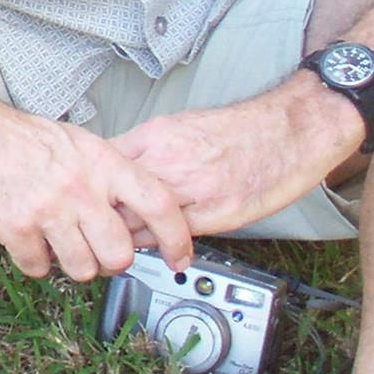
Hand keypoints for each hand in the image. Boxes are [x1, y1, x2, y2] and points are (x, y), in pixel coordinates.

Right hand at [0, 109, 193, 280]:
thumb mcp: (76, 142)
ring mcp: (47, 209)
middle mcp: (80, 187)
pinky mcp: (15, 227)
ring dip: (70, 263)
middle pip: (119, 254)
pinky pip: (39, 268)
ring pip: (83, 270)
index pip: (159, 204)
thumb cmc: (17, 136)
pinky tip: (25, 236)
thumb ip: (107, 176)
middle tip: (94, 249)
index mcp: (101, 161)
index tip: (179, 259)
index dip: (177, 238)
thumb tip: (135, 215)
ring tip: (55, 239)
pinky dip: (33, 260)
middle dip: (109, 261)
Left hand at [110, 82, 360, 236]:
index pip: (103, 165)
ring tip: (120, 245)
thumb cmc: (237, 128)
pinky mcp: (217, 214)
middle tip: (95, 229)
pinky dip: (161, 246)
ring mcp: (192, 190)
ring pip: (139, 222)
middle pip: (114, 197)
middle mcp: (168, 161)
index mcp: (155, 136)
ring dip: (127, 236)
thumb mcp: (179, 125)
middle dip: (101, 216)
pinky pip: (175, 237)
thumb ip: (146, 147)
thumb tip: (118, 165)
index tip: (85, 198)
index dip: (91, 186)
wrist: (288, 129)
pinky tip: (158, 249)